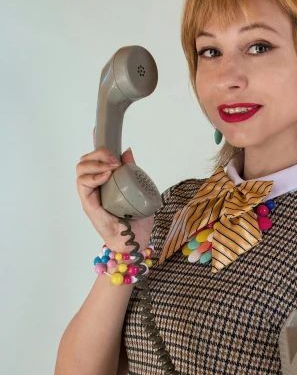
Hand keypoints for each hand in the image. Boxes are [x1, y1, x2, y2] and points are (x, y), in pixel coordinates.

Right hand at [76, 130, 153, 253]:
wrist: (135, 243)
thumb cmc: (137, 221)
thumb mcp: (139, 190)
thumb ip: (133, 171)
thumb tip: (128, 151)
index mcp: (105, 182)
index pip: (94, 159)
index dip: (94, 144)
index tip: (97, 130)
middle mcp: (95, 188)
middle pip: (84, 161)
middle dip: (98, 153)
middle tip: (115, 158)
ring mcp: (90, 196)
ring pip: (81, 170)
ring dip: (95, 163)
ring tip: (112, 166)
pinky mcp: (89, 205)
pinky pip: (83, 185)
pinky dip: (94, 177)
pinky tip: (107, 176)